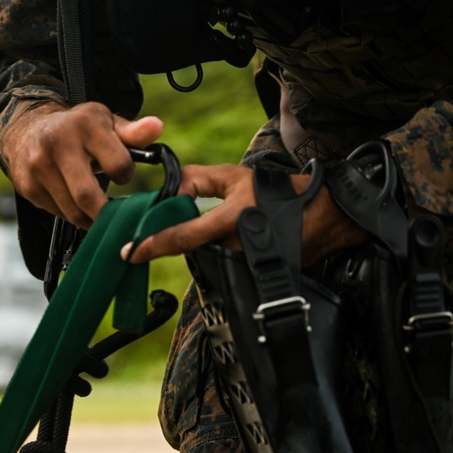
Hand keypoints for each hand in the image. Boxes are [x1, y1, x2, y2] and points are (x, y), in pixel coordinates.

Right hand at [0, 101, 162, 228]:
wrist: (27, 131)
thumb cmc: (77, 129)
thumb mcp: (106, 123)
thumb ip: (133, 132)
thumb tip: (157, 128)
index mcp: (85, 124)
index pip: (118, 165)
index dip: (126, 176)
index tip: (123, 176)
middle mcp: (58, 143)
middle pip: (88, 196)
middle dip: (107, 213)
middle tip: (117, 216)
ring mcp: (39, 167)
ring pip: (73, 211)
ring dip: (91, 218)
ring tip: (100, 211)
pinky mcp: (28, 187)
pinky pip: (58, 214)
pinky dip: (73, 215)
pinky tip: (78, 205)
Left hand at [122, 164, 369, 266]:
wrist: (322, 217)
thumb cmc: (277, 193)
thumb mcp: (235, 176)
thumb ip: (198, 179)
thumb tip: (168, 190)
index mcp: (230, 220)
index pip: (183, 236)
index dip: (153, 245)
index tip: (130, 253)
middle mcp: (234, 247)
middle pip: (188, 252)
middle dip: (170, 246)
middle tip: (148, 242)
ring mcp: (243, 266)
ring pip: (203, 260)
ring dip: (192, 250)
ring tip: (193, 237)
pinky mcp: (251, 277)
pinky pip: (219, 268)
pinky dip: (209, 258)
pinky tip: (213, 246)